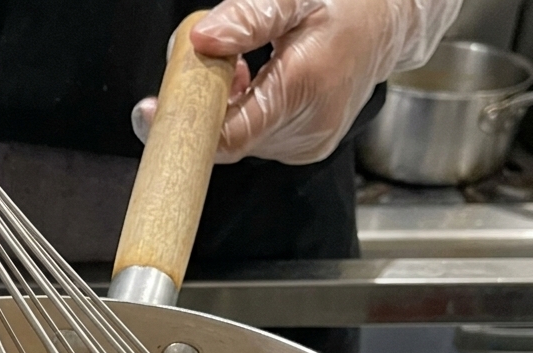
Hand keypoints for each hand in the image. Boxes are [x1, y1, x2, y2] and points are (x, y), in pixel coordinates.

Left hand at [132, 0, 463, 164]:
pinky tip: (255, 82)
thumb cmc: (348, 4)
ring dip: (224, 105)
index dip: (184, 128)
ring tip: (242, 65)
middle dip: (204, 102)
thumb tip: (202, 41)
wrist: (393, 21)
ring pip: (237, 136)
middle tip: (205, 59)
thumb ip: (248, 16)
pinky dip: (242, 112)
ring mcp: (304, 146)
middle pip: (226, 136)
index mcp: (304, 91)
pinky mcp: (302, 149)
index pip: (227, 135)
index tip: (147, 114)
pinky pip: (253, 136)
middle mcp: (305, 131)